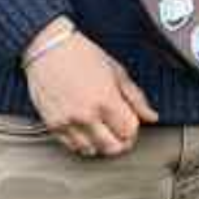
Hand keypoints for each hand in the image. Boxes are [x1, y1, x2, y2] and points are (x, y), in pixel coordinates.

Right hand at [24, 26, 158, 155]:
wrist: (47, 47)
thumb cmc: (81, 54)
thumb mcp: (116, 71)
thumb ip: (136, 98)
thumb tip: (151, 117)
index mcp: (107, 99)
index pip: (129, 131)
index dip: (133, 130)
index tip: (130, 124)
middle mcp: (87, 114)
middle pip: (113, 147)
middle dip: (120, 142)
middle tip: (118, 132)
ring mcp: (69, 121)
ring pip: (93, 151)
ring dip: (101, 145)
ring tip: (101, 131)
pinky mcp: (53, 124)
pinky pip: (73, 147)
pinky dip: (82, 144)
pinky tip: (86, 131)